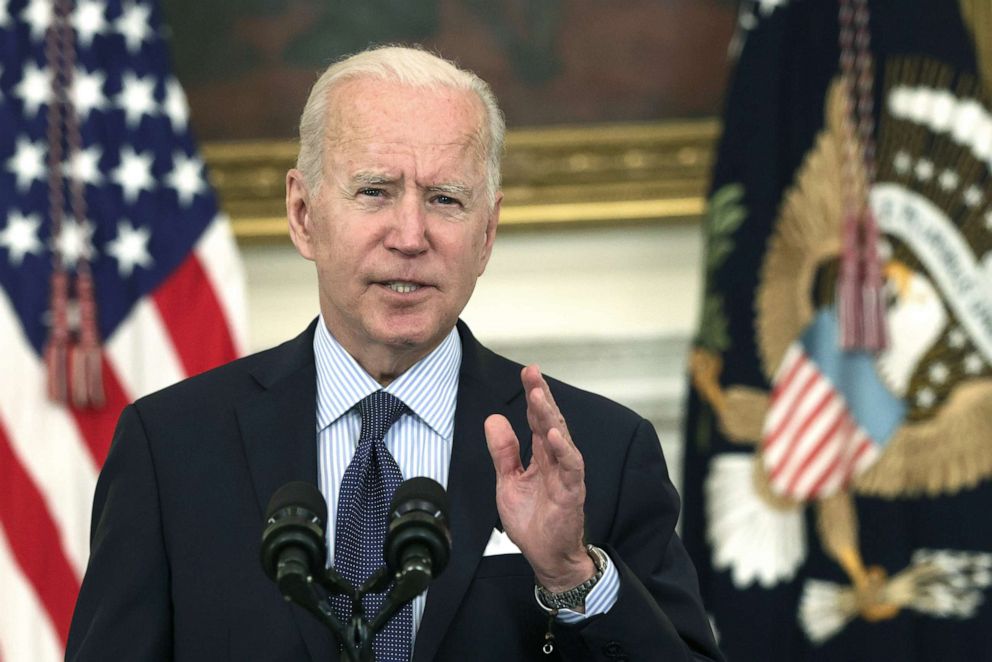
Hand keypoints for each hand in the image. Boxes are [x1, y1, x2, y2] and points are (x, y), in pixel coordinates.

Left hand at [484, 365, 594, 591]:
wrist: (546, 557)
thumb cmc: (532, 521)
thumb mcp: (508, 482)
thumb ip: (503, 452)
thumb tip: (493, 419)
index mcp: (541, 456)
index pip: (537, 420)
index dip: (533, 396)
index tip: (528, 373)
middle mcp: (556, 460)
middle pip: (550, 421)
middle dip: (541, 396)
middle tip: (533, 373)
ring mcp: (566, 474)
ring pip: (561, 438)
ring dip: (550, 416)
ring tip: (539, 396)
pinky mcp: (572, 492)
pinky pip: (571, 467)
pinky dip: (564, 450)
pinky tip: (555, 434)